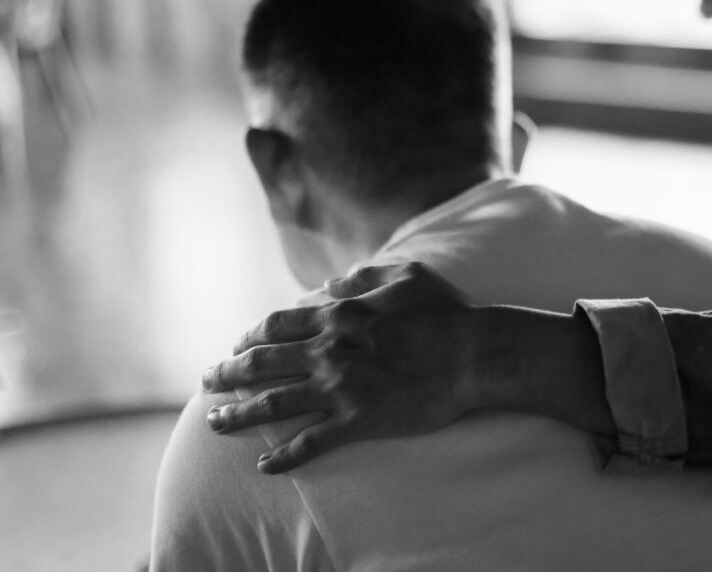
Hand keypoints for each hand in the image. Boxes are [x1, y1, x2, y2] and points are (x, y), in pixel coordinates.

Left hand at [202, 262, 480, 472]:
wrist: (473, 354)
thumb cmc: (446, 313)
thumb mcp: (407, 276)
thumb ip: (364, 277)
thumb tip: (330, 284)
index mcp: (338, 316)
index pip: (277, 326)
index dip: (250, 336)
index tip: (237, 345)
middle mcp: (329, 351)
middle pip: (261, 363)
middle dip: (228, 373)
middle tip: (207, 382)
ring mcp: (341, 388)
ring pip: (274, 403)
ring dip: (238, 414)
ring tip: (214, 423)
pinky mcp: (358, 421)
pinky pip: (311, 442)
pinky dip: (284, 456)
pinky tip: (264, 466)